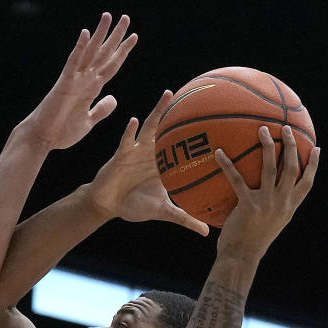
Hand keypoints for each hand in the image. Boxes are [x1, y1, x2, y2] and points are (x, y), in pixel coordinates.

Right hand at [21, 12, 136, 151]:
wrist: (43, 138)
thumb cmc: (62, 131)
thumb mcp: (88, 121)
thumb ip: (101, 110)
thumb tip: (114, 99)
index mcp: (91, 88)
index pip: (110, 65)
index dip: (122, 52)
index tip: (133, 37)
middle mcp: (84, 80)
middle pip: (104, 54)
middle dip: (116, 37)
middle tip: (126, 18)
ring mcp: (75, 80)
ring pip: (90, 52)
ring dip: (100, 35)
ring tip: (108, 17)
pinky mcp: (64, 84)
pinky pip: (73, 63)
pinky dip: (79, 48)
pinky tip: (86, 33)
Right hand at [87, 91, 208, 234]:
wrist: (108, 204)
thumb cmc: (134, 205)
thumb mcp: (163, 212)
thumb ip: (184, 218)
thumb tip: (207, 232)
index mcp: (164, 162)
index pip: (183, 146)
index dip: (197, 135)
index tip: (218, 123)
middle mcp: (152, 152)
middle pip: (170, 129)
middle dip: (182, 113)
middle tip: (200, 96)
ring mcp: (137, 150)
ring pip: (149, 127)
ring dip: (158, 111)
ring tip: (168, 95)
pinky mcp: (121, 154)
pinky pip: (126, 141)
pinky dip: (129, 132)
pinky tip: (133, 120)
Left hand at [215, 124, 318, 261]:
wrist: (242, 258)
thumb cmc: (253, 242)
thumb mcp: (272, 224)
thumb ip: (276, 207)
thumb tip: (273, 193)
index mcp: (289, 207)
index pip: (307, 184)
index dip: (313, 165)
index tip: (316, 149)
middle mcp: (281, 203)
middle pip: (290, 168)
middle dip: (290, 145)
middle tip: (285, 128)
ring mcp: (266, 203)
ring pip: (270, 167)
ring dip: (267, 145)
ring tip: (262, 130)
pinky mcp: (248, 205)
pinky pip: (237, 179)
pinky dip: (228, 164)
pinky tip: (219, 152)